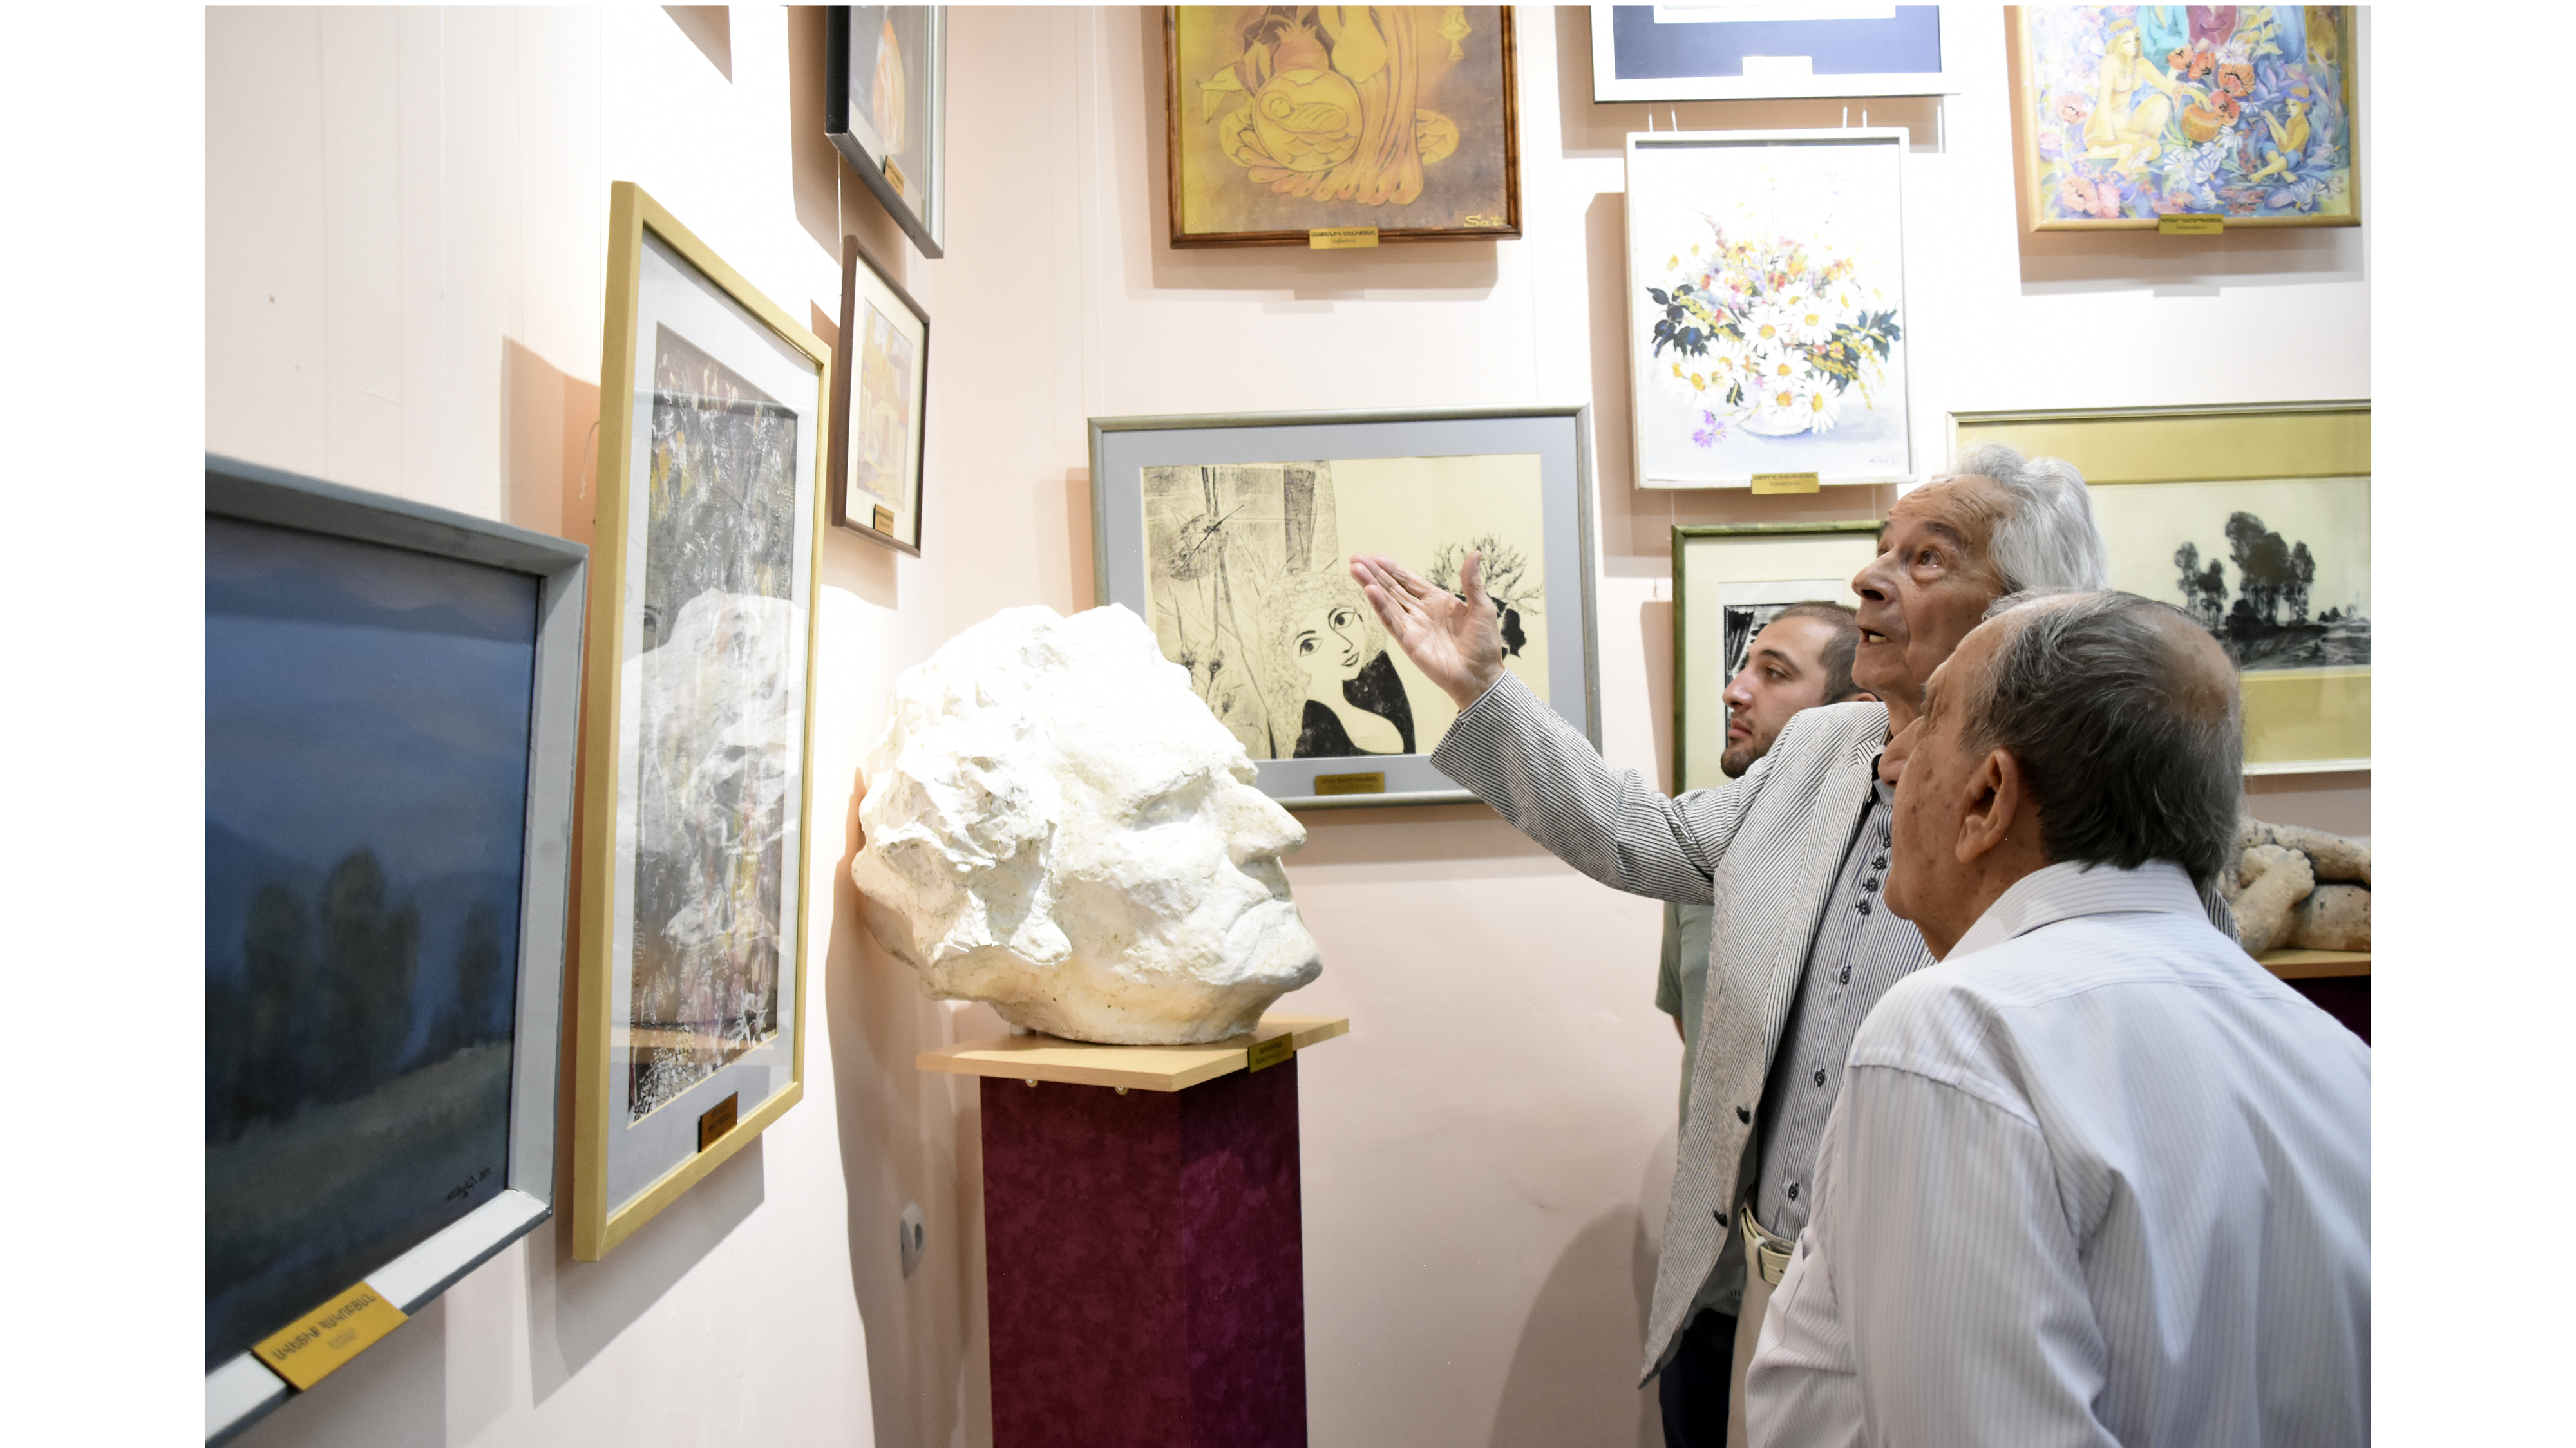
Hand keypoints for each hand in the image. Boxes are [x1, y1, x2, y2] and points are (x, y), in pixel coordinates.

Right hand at [1349, 551, 1505, 710]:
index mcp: (1438, 602)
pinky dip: (1381, 607)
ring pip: (1388, 602)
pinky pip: (1392, 622)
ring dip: (1371, 586)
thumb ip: (1472, 583)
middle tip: (1356, 559)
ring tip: (1356, 570)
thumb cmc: (1484, 646)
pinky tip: (1370, 593)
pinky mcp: (1409, 643)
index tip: (1375, 557)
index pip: (1409, 581)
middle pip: (1393, 589)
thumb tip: (1475, 554)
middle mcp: (1422, 613)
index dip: (1392, 569)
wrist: (1482, 677)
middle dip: (1375, 574)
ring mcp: (1414, 628)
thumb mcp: (1482, 608)